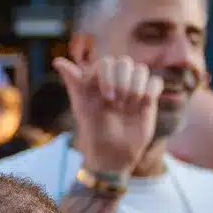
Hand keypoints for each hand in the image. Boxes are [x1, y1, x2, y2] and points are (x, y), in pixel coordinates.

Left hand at [54, 55, 163, 176]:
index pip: (106, 62)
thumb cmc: (93, 129)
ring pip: (141, 69)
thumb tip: (56, 60)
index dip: (107, 76)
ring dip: (135, 87)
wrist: (112, 152)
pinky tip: (141, 104)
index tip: (105, 96)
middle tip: (116, 102)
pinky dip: (150, 90)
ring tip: (128, 106)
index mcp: (99, 80)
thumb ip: (73, 82)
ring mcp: (133, 88)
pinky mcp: (148, 98)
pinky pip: (155, 82)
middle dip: (121, 81)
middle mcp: (117, 81)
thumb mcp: (81, 105)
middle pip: (125, 62)